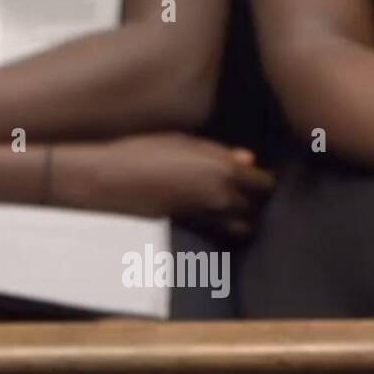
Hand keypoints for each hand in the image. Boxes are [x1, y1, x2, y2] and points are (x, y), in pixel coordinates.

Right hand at [53, 134, 274, 234]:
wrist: (109, 179)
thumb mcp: (183, 141)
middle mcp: (223, 195)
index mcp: (225, 169)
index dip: (260, 178)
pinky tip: (214, 214)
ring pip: (244, 224)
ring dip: (241, 216)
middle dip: (252, 198)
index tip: (252, 174)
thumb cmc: (143, 151)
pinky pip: (223, 232)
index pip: (265, 182)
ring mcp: (209, 215)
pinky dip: (226, 227)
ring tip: (229, 203)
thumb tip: (249, 159)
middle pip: (257, 205)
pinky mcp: (195, 228)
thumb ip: (220, 152)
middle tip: (241, 188)